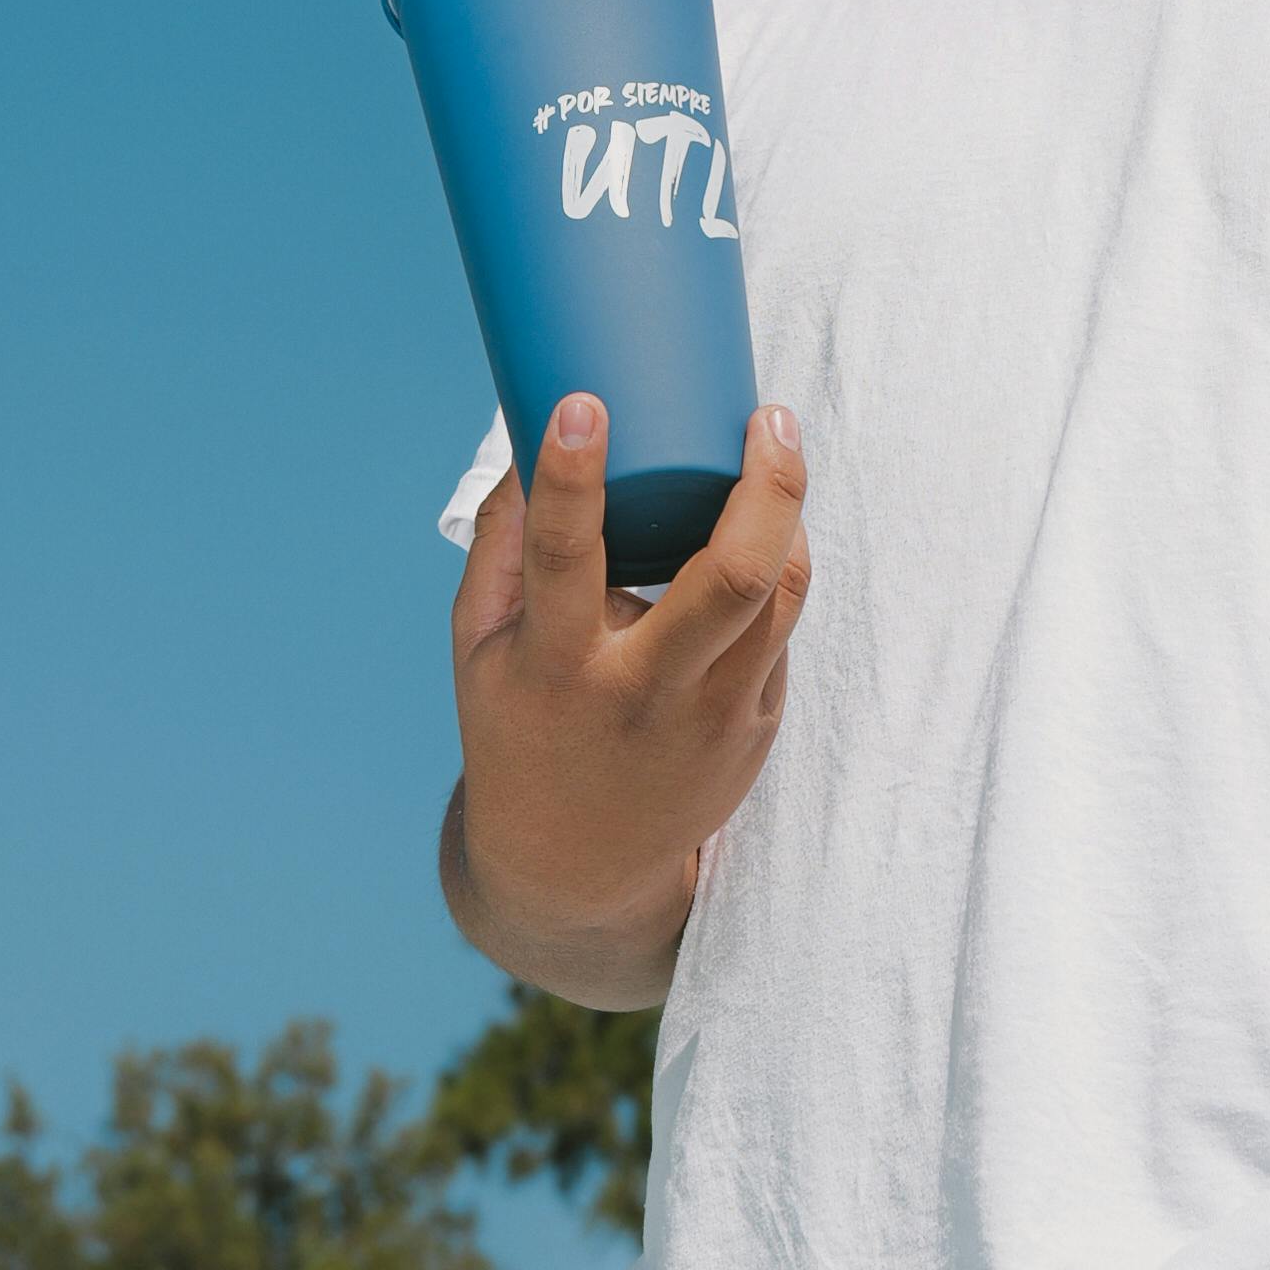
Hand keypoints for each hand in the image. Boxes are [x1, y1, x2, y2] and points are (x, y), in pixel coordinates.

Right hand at [443, 392, 810, 1006]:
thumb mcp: (480, 648)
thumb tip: (528, 435)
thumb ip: (502, 545)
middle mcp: (641, 691)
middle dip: (767, 486)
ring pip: (782, 597)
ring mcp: (711, 716)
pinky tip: (765, 529)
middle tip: (771, 417)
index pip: (566, 559)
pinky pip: (782, 629)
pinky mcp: (755, 728)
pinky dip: (780, 569)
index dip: (574, 478)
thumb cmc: (520, 726)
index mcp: (556, 665)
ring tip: (774, 449)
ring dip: (790, 515)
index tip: (585, 401)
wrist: (574, 869)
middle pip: (735, 579)